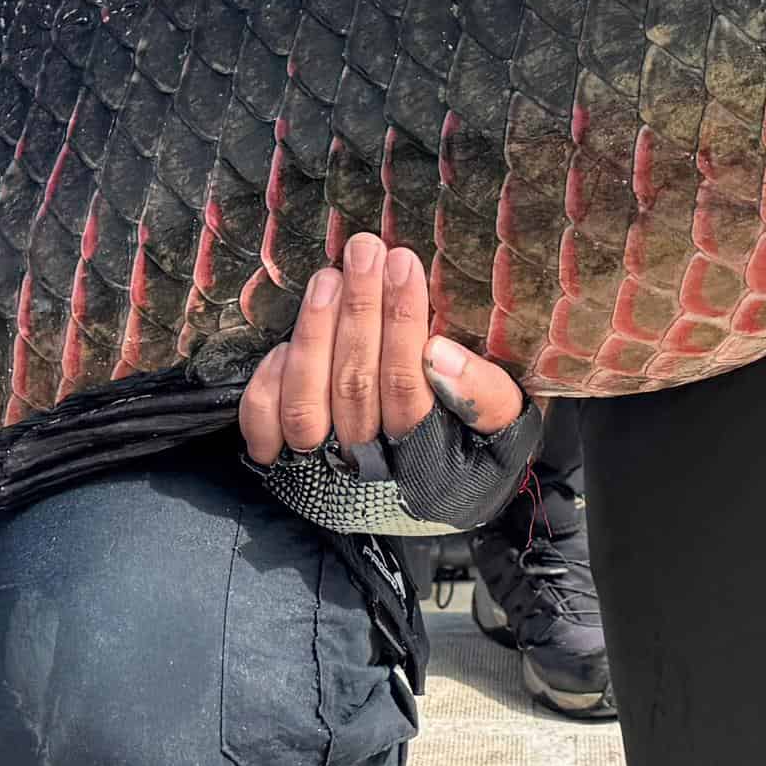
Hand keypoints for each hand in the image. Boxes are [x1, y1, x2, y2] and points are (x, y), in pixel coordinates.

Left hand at [236, 230, 525, 465]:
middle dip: (360, 309)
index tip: (404, 263)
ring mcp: (318, 471)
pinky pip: (263, 421)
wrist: (418, 516)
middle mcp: (366, 470)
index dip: (403, 322)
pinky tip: (291, 337)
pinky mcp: (280, 465)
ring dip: (316, 330)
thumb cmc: (466, 457)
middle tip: (365, 250)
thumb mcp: (502, 435)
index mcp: (424, 463)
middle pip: (355, 383)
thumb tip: (440, 352)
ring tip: (331, 276)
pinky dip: (271, 377)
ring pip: (306, 400)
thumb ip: (487, 397)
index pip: (407, 386)